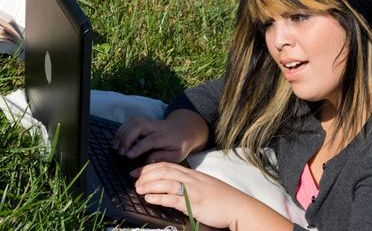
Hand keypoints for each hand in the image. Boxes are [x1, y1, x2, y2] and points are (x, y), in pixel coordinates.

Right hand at [112, 109, 208, 162]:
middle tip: (120, 152)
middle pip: (139, 126)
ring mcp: (149, 122)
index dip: (138, 147)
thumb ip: (163, 157)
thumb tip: (148, 160)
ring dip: (122, 133)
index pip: (150, 140)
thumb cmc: (180, 144)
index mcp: (165, 136)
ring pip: (133, 122)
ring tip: (116, 147)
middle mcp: (156, 127)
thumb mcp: (177, 155)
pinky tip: (117, 140)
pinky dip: (122, 129)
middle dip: (127, 138)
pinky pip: (130, 121)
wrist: (184, 128)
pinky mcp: (143, 121)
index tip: (128, 155)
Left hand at [131, 162, 253, 228]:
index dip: (150, 167)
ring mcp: (193, 190)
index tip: (138, 171)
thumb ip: (191, 185)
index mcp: (193, 174)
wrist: (239, 207)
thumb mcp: (205, 187)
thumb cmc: (223, 199)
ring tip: (138, 188)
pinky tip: (149, 198)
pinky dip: (158, 197)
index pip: (168, 165)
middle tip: (133, 178)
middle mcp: (192, 179)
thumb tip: (175, 188)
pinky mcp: (194, 203)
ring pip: (166, 181)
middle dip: (146, 173)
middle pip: (164, 170)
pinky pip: (172, 198)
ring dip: (149, 184)